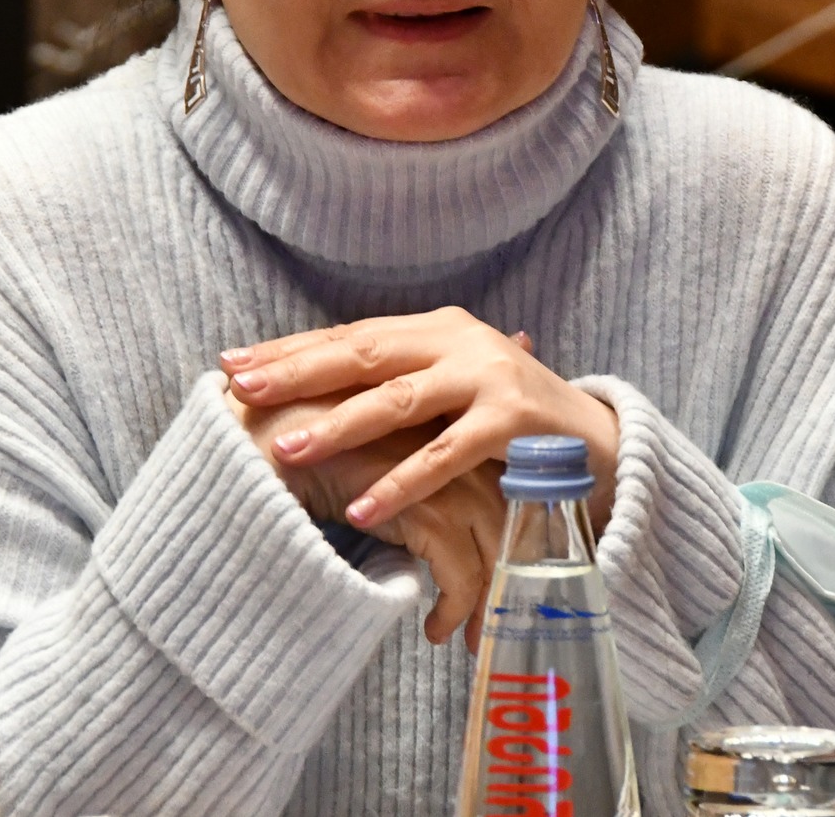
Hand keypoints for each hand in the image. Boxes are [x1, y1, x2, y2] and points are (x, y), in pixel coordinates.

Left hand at [220, 308, 619, 531]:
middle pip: (363, 352)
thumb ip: (397, 385)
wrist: (601, 445)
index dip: (291, 349)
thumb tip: (308, 389)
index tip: (233, 363)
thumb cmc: (510, 426)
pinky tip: (362, 507)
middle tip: (239, 389)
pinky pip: (446, 455)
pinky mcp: (513, 422)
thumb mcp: (451, 393)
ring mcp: (489, 376)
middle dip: (297, 371)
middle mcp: (460, 340)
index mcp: (437, 328)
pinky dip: (402, 482)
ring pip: (398, 400)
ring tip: (286, 449)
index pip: (351, 334)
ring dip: (338, 426)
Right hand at [225, 388, 506, 647]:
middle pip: (511, 510)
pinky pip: (458, 569)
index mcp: (440, 415)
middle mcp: (451, 436)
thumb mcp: (356, 447)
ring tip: (465, 636)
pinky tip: (434, 630)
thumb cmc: (291, 438)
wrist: (249, 432)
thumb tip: (422, 522)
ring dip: (482, 600)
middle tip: (495, 616)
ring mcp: (438, 468)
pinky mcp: (417, 504)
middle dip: (511, 567)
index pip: (502, 474)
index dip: (512, 524)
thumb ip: (393, 469)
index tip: (509, 565)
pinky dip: (453, 606)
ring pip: (490, 546)